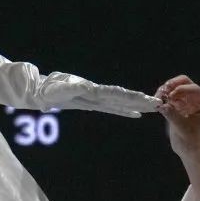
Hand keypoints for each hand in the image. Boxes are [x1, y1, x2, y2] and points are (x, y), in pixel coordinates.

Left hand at [41, 73, 160, 117]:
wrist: (41, 91)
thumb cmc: (49, 90)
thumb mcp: (60, 89)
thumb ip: (73, 88)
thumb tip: (86, 86)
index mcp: (92, 91)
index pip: (115, 94)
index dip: (130, 98)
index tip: (145, 99)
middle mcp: (97, 94)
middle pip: (122, 97)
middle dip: (139, 101)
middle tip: (158, 103)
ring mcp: (96, 98)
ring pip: (120, 102)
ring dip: (136, 104)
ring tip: (153, 106)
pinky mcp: (93, 103)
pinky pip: (112, 107)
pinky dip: (125, 110)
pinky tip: (136, 114)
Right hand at [155, 75, 199, 158]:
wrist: (190, 152)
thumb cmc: (191, 142)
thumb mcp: (182, 129)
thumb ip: (172, 115)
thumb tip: (161, 104)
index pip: (194, 89)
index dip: (181, 89)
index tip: (170, 96)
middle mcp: (197, 100)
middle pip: (184, 83)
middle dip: (172, 85)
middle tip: (162, 92)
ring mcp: (187, 102)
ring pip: (175, 87)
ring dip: (166, 90)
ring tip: (158, 97)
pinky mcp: (178, 106)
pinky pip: (170, 96)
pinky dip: (163, 97)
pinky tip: (158, 102)